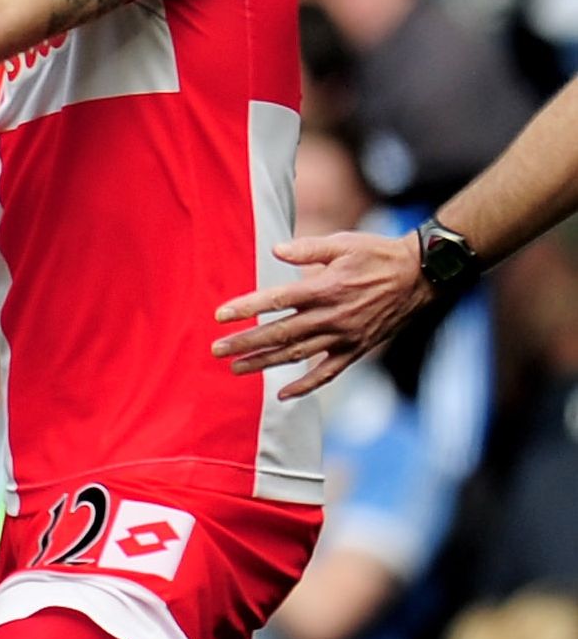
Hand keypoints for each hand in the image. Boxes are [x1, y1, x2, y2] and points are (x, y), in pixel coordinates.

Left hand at [212, 229, 425, 396]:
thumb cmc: (378, 255)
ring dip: (265, 364)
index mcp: (325, 288)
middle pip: (280, 333)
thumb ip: (308, 249)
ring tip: (236, 369)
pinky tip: (283, 395)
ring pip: (297, 355)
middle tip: (216, 350)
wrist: (422, 276)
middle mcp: (332, 316)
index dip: (247, 307)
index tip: (219, 315)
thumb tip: (276, 251)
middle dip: (246, 342)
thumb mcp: (344, 243)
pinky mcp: (356, 349)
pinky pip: (328, 373)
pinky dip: (306, 386)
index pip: (277, 300)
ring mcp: (345, 336)